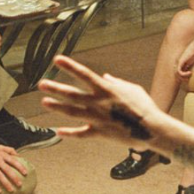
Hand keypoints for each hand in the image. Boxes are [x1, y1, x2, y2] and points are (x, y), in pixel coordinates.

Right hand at [0, 143, 27, 192]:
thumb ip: (9, 150)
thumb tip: (18, 155)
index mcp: (2, 155)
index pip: (13, 161)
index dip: (20, 167)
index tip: (25, 173)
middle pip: (8, 170)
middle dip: (14, 178)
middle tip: (20, 185)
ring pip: (0, 176)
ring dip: (6, 184)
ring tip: (11, 190)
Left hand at [39, 55, 159, 144]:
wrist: (152, 129)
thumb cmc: (145, 106)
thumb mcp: (132, 89)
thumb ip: (117, 82)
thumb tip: (105, 76)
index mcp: (107, 89)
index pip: (84, 74)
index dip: (69, 66)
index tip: (56, 59)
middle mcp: (99, 103)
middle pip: (73, 94)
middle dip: (56, 88)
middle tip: (41, 84)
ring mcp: (98, 118)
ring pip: (72, 112)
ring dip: (57, 107)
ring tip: (45, 102)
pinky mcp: (100, 133)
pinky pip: (81, 134)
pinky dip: (69, 133)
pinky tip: (58, 131)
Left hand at [176, 41, 193, 80]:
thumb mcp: (191, 62)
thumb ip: (189, 66)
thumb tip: (192, 73)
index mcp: (180, 64)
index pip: (178, 73)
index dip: (182, 77)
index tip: (188, 79)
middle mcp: (177, 63)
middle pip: (176, 74)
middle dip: (181, 79)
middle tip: (187, 80)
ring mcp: (178, 62)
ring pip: (177, 74)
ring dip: (183, 77)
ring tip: (189, 77)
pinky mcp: (180, 62)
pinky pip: (179, 71)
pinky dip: (184, 74)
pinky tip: (190, 72)